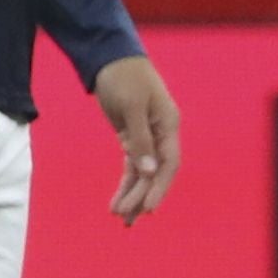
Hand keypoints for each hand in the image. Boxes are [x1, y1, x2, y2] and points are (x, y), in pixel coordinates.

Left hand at [94, 54, 180, 222]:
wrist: (109, 58)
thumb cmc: (123, 77)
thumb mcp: (131, 106)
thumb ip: (140, 138)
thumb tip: (148, 169)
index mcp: (168, 125)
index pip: (168, 164)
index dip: (159, 187)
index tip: (148, 208)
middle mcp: (161, 134)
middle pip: (155, 173)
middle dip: (141, 196)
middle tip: (127, 219)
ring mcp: (147, 136)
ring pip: (143, 172)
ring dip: (132, 194)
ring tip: (120, 217)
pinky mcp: (131, 136)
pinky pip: (132, 164)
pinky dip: (126, 182)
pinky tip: (118, 200)